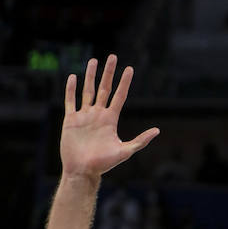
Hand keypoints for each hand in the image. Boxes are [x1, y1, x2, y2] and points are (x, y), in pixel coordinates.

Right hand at [61, 56, 159, 178]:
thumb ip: (140, 141)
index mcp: (110, 120)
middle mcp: (98, 115)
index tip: (130, 69)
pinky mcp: (71, 120)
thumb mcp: (125, 152)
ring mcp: (84, 116)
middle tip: (113, 57)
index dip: (124, 82)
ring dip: (90, 76)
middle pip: (104, 88)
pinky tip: (73, 77)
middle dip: (109, 73)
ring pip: (88, 91)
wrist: (83, 171)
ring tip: (93, 61)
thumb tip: (157, 131)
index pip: (119, 96)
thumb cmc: (104, 164)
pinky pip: (71, 101)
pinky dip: (71, 90)